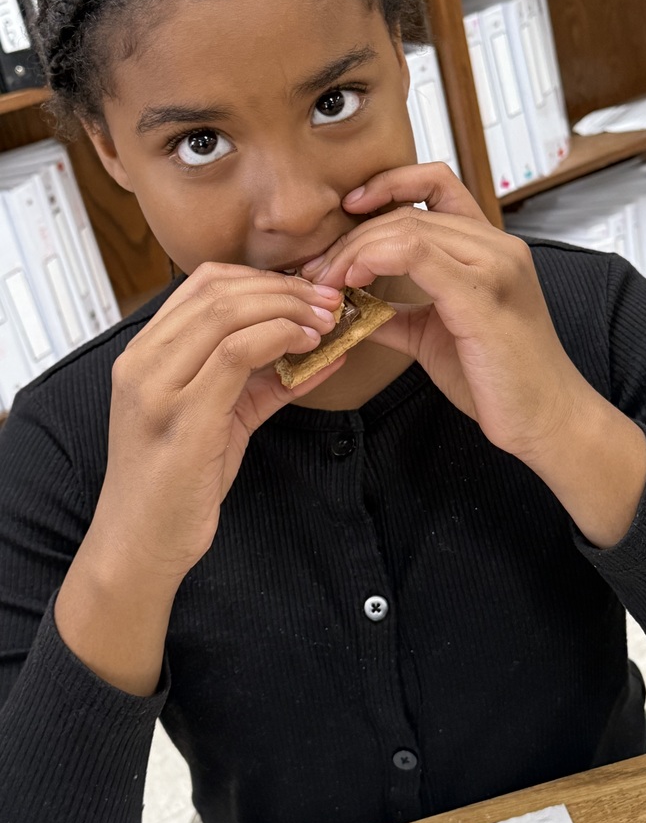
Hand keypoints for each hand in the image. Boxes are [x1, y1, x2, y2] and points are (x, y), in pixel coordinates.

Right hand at [93, 264, 343, 582]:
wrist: (140, 544)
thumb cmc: (176, 483)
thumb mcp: (219, 418)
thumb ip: (259, 381)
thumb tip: (314, 353)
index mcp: (146, 354)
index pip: (203, 284)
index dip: (262, 278)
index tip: (305, 289)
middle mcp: (143, 362)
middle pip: (218, 290)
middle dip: (283, 289)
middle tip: (326, 300)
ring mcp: (158, 387)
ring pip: (226, 313)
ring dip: (287, 309)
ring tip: (324, 321)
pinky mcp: (183, 416)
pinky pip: (235, 353)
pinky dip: (279, 338)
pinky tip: (308, 346)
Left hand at [302, 163, 589, 461]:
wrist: (546, 419)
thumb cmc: (499, 381)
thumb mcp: (435, 336)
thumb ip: (397, 313)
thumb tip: (352, 306)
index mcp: (490, 248)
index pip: (436, 183)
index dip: (388, 184)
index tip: (350, 208)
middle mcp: (497, 246)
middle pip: (409, 211)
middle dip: (353, 236)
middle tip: (320, 270)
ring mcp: (493, 265)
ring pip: (407, 226)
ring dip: (356, 249)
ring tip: (329, 281)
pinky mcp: (481, 294)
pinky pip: (416, 253)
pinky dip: (374, 259)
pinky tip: (354, 283)